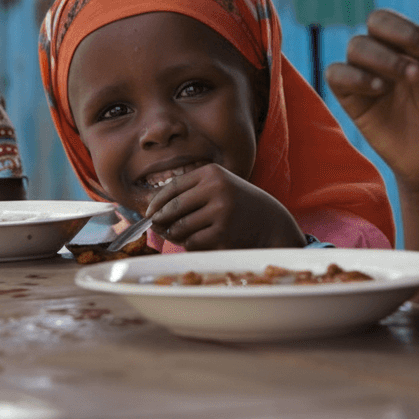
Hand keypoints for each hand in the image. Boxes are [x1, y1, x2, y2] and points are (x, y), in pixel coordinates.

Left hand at [144, 164, 304, 249]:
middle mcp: (216, 189)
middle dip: (160, 220)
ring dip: (175, 235)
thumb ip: (190, 194)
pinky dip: (190, 244)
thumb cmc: (238, 204)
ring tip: (180, 235)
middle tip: (156, 227)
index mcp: (212, 173)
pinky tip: (199, 241)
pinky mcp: (224, 234)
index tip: (148, 212)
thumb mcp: (218, 187)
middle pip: (173, 208)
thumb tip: (154, 213)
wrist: (271, 222)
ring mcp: (221, 212)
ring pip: (181, 228)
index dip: (156, 202)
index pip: (172, 187)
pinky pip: (193, 242)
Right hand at [324, 0, 418, 191]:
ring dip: (381, 58)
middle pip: (373, 24)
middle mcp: (384, 54)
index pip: (393, 18)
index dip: (407, 28)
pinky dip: (354, 75)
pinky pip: (336, 75)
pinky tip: (379, 88)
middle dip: (395, 36)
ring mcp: (366, 76)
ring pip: (356, 47)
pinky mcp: (352, 100)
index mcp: (408, 43)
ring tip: (405, 79)